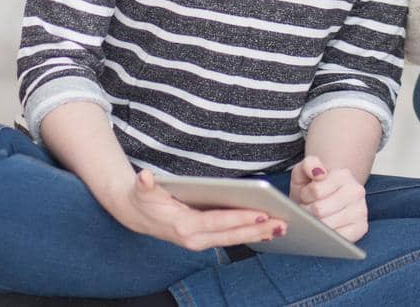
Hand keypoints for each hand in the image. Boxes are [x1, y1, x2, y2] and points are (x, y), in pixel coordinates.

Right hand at [109, 169, 284, 251]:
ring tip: (282, 227)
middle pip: (232, 235)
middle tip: (283, 222)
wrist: (136, 215)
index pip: (218, 222)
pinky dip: (249, 234)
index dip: (240, 218)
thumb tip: (144, 177)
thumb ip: (144, 184)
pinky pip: (230, 238)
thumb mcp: (141, 189)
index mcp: (183, 226)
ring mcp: (200, 241)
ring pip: (234, 239)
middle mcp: (194, 239)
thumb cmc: (143, 199)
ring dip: (258, 234)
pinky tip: (266, 230)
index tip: (261, 213)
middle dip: (258, 229)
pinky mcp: (205, 239)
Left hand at [290, 154, 367, 242]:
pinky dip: (328, 236)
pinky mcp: (362, 228)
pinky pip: (339, 238)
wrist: (325, 200)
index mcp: (343, 174)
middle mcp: (356, 191)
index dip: (305, 195)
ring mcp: (361, 210)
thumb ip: (308, 164)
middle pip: (320, 210)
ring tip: (317, 217)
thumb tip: (319, 173)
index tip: (307, 194)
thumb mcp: (304, 172)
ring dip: (316, 224)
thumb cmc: (313, 188)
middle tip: (310, 207)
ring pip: (327, 226)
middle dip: (308, 211)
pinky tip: (326, 228)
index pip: (316, 191)